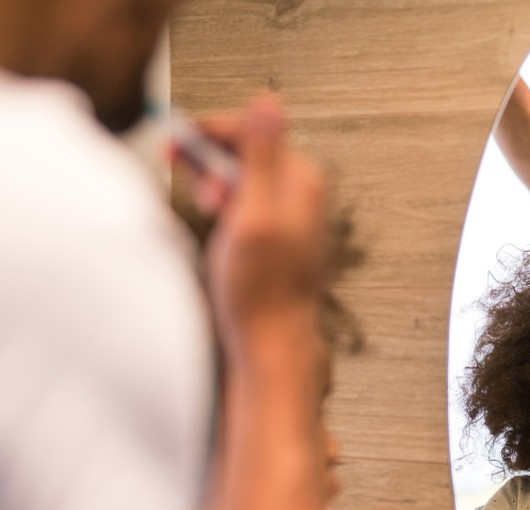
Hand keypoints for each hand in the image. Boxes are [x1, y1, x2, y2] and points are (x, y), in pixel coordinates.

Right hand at [184, 94, 330, 359]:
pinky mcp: (276, 232)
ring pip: (240, 177)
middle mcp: (302, 192)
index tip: (176, 143)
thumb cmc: (261, 286)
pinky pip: (243, 202)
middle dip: (211, 164)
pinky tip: (218, 227)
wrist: (270, 339)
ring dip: (215, 187)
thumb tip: (270, 100)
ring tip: (210, 212)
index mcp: (303, 180)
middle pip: (245, 151)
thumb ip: (261, 154)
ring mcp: (290, 212)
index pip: (253, 129)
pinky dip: (223, 208)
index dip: (210, 132)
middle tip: (196, 189)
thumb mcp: (253, 212)